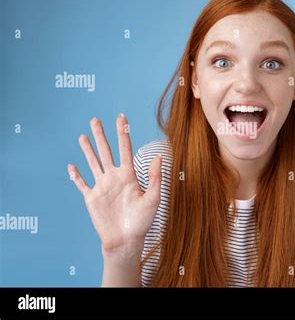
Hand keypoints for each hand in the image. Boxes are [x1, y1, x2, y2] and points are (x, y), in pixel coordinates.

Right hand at [68, 114, 162, 254]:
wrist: (126, 240)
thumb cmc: (142, 221)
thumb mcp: (153, 198)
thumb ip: (155, 177)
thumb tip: (159, 156)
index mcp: (129, 175)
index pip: (125, 149)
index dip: (122, 133)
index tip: (121, 117)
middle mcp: (114, 177)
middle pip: (106, 151)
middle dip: (101, 136)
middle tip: (95, 119)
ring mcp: (102, 187)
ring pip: (93, 163)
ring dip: (88, 150)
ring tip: (83, 136)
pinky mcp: (92, 198)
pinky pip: (82, 184)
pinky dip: (76, 176)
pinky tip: (72, 167)